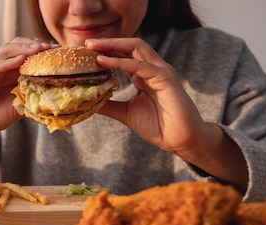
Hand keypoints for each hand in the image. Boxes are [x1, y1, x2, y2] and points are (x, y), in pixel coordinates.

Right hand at [0, 38, 58, 153]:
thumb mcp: (22, 105)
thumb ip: (34, 96)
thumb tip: (56, 93)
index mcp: (13, 71)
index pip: (28, 53)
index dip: (43, 51)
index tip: (59, 51)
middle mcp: (2, 67)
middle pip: (18, 46)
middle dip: (34, 45)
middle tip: (49, 47)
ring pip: (6, 51)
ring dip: (22, 48)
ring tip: (37, 49)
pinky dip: (8, 62)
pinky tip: (20, 60)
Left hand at [85, 37, 208, 155]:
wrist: (180, 140)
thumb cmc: (159, 126)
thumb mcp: (126, 113)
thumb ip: (108, 105)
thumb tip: (86, 100)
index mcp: (144, 75)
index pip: (124, 55)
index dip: (106, 51)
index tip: (85, 52)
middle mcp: (153, 69)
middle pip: (130, 46)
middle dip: (108, 43)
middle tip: (87, 44)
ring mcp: (161, 72)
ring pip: (136, 49)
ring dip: (112, 46)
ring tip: (92, 48)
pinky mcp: (165, 79)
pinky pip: (140, 66)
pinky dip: (121, 62)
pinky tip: (104, 62)